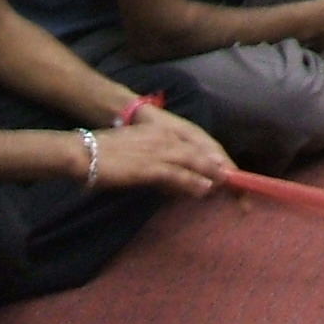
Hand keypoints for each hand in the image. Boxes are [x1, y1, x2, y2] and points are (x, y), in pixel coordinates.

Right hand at [89, 105, 233, 197]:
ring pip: (193, 163)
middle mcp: (164, 139)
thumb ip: (159, 165)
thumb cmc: (106, 155)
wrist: (83, 153)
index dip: (215, 161)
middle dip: (222, 170)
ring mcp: (158, 151)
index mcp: (162, 133)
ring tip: (229, 187)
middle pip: (201, 155)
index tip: (230, 174)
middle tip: (240, 185)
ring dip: (213, 176)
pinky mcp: (149, 167)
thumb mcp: (138, 154)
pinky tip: (204, 190)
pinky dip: (192, 182)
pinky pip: (176, 175)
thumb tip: (177, 182)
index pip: (196, 147)